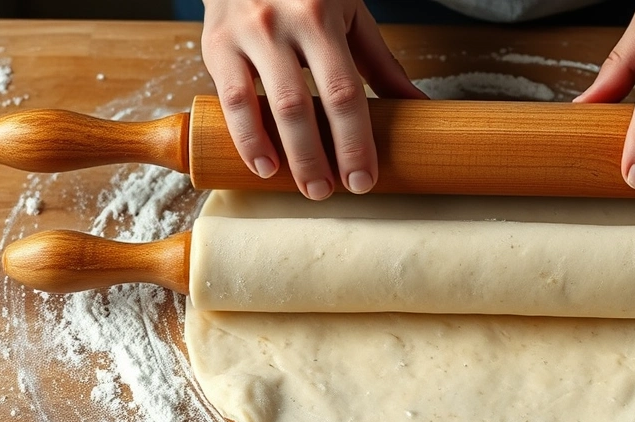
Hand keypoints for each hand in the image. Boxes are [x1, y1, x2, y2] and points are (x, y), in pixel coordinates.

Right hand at [201, 0, 425, 198]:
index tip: (363, 178)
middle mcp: (279, 24)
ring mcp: (244, 34)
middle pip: (301, 106)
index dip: (354, 141)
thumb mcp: (349, 14)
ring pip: (263, 106)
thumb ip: (379, 61)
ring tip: (306, 186)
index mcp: (320, 16)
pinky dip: (247, 138)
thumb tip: (418, 106)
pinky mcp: (215, 45)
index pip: (343, 91)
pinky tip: (263, 165)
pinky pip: (230, 100)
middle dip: (318, 157)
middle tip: (333, 192)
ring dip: (285, 154)